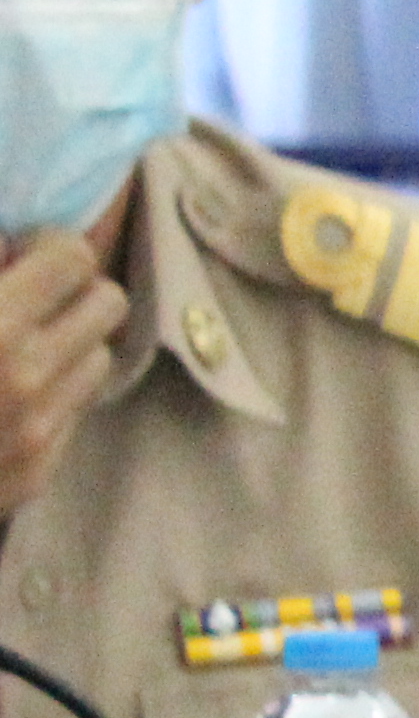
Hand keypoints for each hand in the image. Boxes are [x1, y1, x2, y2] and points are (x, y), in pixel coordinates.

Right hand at [0, 227, 126, 519]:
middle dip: (71, 291)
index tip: (19, 254)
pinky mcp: (35, 474)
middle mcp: (24, 382)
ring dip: (65, 346)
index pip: (74, 258)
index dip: (46, 247)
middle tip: (26, 295)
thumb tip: (8, 243)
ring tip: (10, 348)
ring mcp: (36, 434)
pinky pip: (71, 413)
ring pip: (98, 360)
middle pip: (108, 304)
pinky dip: (47, 396)